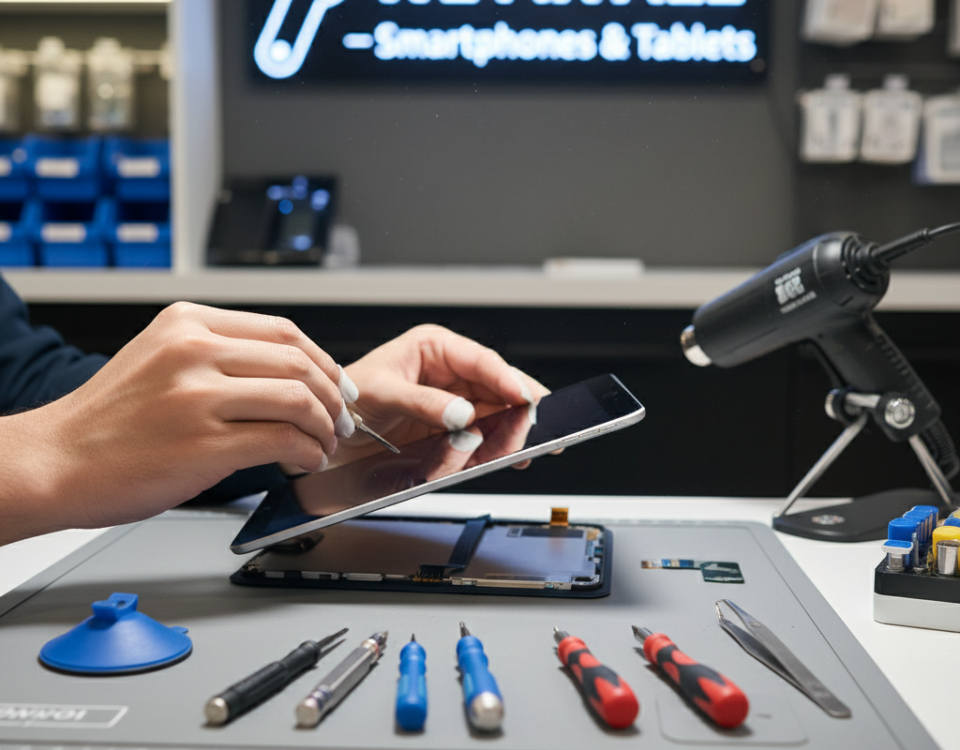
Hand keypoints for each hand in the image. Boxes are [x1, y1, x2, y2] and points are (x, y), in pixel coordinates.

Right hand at [0, 302, 351, 543]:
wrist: (54, 462)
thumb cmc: (108, 421)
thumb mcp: (160, 360)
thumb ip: (218, 356)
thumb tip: (289, 374)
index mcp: (187, 324)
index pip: (283, 330)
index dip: (324, 360)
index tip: (338, 384)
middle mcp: (194, 351)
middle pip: (298, 362)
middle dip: (333, 396)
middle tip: (341, 420)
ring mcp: (198, 396)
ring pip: (298, 399)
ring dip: (324, 427)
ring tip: (324, 445)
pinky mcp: (202, 443)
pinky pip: (281, 441)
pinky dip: (307, 452)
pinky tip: (304, 461)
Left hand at [336, 324, 548, 464]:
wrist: (329, 431)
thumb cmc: (349, 398)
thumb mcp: (382, 393)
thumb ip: (423, 403)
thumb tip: (461, 413)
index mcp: (435, 348)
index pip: (482, 361)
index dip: (508, 379)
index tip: (525, 398)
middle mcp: (450, 372)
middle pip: (499, 390)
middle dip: (518, 411)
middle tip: (532, 430)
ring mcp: (454, 402)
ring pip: (497, 415)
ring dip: (508, 434)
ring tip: (518, 451)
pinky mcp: (451, 430)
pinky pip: (481, 438)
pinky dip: (492, 450)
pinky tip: (500, 458)